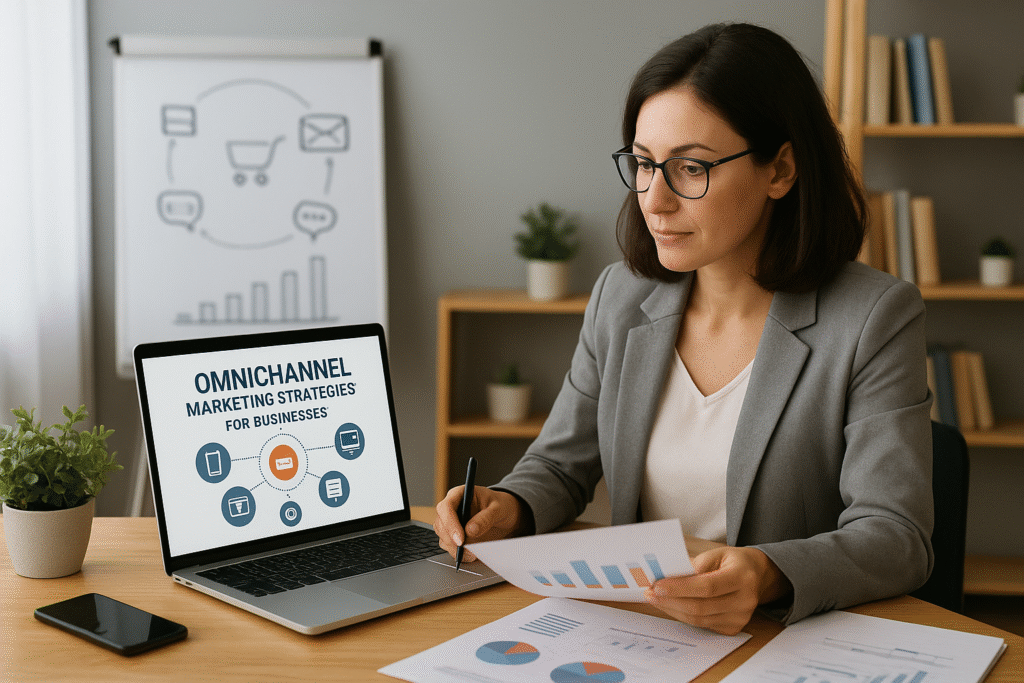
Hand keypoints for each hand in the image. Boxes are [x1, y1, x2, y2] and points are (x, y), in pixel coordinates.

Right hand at [433, 486, 525, 561]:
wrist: (505, 515)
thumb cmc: (500, 505)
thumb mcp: (498, 508)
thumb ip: (485, 518)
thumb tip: (470, 530)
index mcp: (459, 494)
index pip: (446, 507)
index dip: (450, 523)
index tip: (460, 539)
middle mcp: (452, 507)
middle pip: (440, 523)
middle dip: (450, 539)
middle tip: (465, 549)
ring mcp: (451, 522)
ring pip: (442, 536)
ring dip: (453, 548)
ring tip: (471, 554)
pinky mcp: (454, 534)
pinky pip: (449, 545)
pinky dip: (457, 553)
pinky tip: (469, 555)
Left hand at [643, 546, 791, 635]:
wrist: (758, 576)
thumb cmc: (734, 562)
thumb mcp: (718, 553)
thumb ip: (696, 564)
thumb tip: (668, 575)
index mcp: (742, 577)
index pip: (707, 586)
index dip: (680, 588)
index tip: (657, 585)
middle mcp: (745, 601)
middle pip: (701, 606)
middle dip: (671, 601)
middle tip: (650, 593)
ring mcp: (740, 618)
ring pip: (699, 619)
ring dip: (673, 609)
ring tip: (655, 599)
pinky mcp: (733, 628)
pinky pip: (702, 624)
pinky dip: (684, 615)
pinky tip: (671, 606)